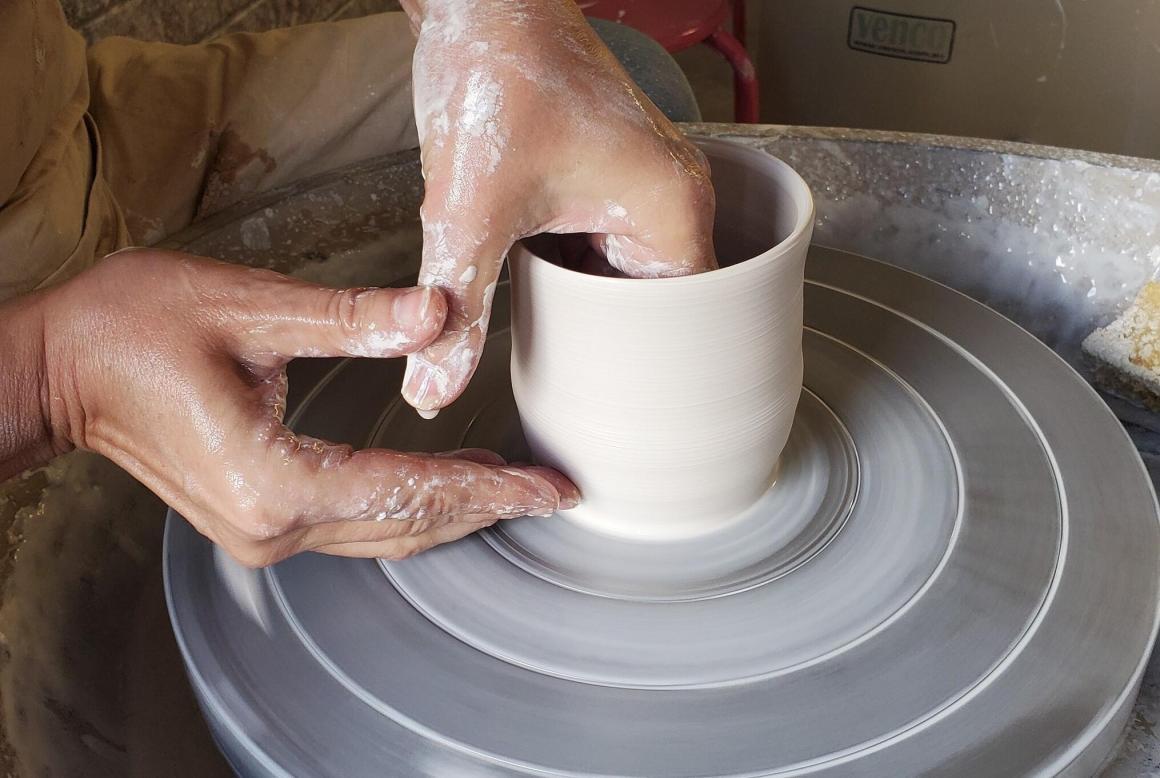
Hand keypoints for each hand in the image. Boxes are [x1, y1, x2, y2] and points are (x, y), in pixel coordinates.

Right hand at [36, 249, 578, 565]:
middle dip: (485, 506)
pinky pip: (354, 522)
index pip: (409, 489)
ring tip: (513, 486)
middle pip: (406, 524)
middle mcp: (272, 525)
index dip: (488, 489)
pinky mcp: (257, 517)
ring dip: (450, 509)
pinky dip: (408, 505)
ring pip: (384, 532)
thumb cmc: (134, 328)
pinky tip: (444, 481)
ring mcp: (262, 531)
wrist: (59, 369)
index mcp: (273, 479)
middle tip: (553, 492)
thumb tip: (439, 313)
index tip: (548, 489)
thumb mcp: (249, 306)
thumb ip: (353, 318)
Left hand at [400, 0, 717, 414]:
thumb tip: (433, 386)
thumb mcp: (471, 208)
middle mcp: (671, 198)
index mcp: (669, 210)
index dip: (645, 368)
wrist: (481, 0)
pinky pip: (605, 246)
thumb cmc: (496, 74)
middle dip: (609, 341)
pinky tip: (536, 286)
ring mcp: (644, 185)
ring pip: (627, 279)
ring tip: (554, 339)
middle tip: (571, 379)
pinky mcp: (611, 176)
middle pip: (657, 307)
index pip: (686, 325)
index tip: (608, 402)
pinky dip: (572, 271)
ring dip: (588, 306)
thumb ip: (458, 306)